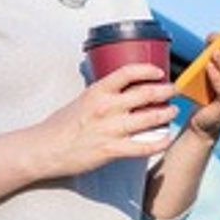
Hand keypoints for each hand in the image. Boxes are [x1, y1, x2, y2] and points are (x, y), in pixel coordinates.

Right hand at [33, 63, 178, 176]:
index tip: (159, 72)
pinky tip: (166, 139)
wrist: (45, 149)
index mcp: (97, 91)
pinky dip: (159, 142)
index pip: (128, 72)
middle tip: (174, 90)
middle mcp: (106, 107)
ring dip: (167, 113)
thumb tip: (120, 90)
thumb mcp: (81, 100)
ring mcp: (110, 129)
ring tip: (173, 111)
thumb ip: (102, 94)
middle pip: (145, 93)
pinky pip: (143, 146)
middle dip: (165, 91)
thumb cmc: (61, 126)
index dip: (148, 69)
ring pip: (150, 117)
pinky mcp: (111, 150)